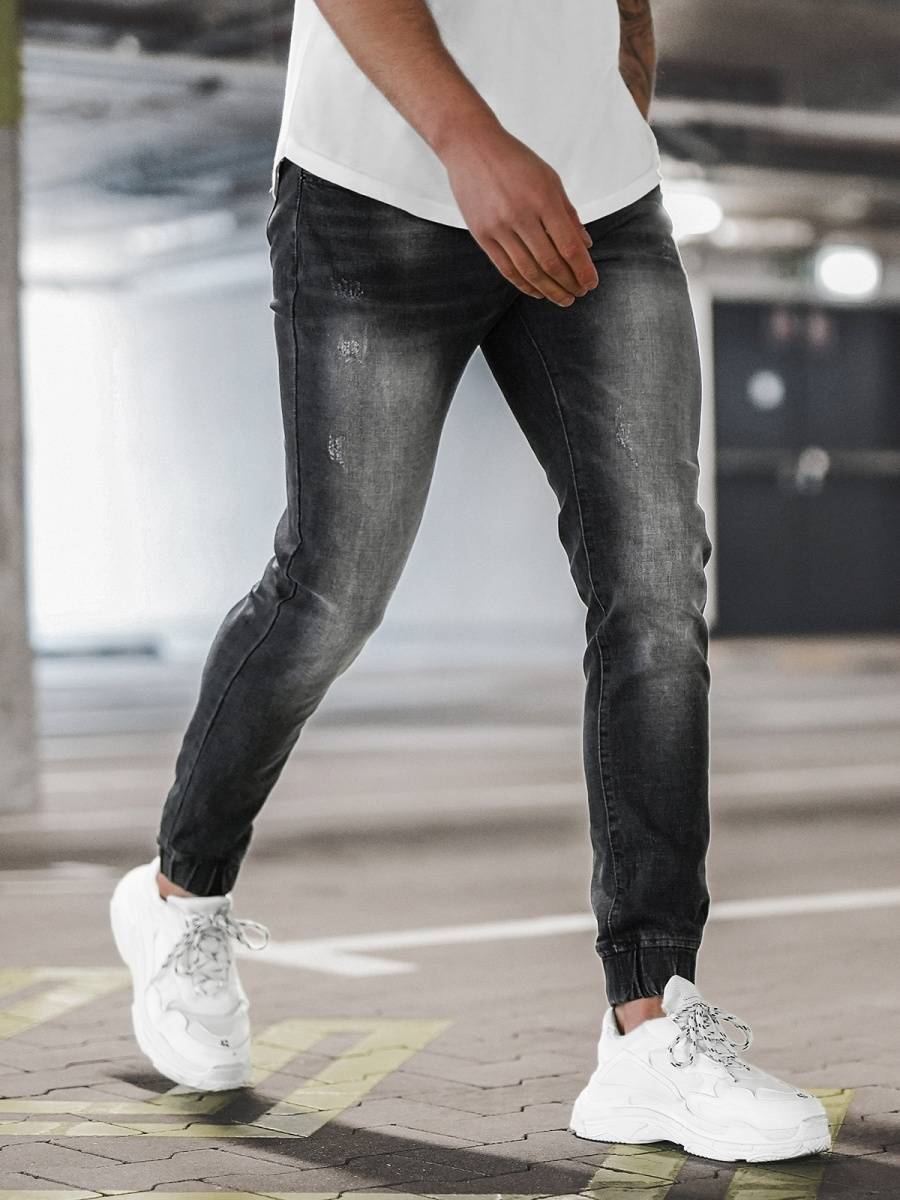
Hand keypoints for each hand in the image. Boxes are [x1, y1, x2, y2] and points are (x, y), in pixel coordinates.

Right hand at [441, 124, 598, 305]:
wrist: (471, 146)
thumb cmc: (516, 161)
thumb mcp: (549, 179)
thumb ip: (568, 213)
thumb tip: (586, 245)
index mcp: (543, 198)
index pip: (568, 245)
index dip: (582, 269)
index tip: (591, 283)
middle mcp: (520, 215)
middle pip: (550, 263)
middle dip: (569, 283)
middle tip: (579, 294)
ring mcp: (498, 226)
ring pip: (528, 271)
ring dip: (549, 290)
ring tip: (563, 299)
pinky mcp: (481, 234)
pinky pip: (506, 268)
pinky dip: (524, 285)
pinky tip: (538, 292)